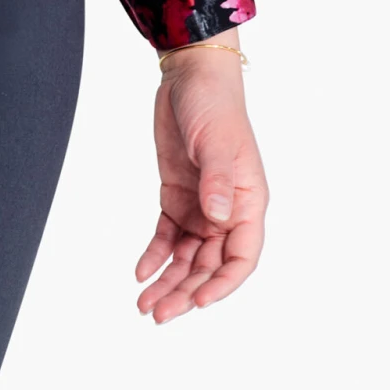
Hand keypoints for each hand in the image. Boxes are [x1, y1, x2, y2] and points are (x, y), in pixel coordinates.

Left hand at [135, 34, 267, 322]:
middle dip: (186, 292)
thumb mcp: (216, 142)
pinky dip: (155, 255)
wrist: (189, 77)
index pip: (241, 257)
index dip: (222, 284)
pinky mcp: (177, 196)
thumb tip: (219, 218)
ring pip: (186, 257)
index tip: (199, 301)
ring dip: (168, 281)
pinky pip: (167, 235)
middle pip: (209, 265)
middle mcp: (227, 211)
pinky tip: (141, 270)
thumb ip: (218, 181)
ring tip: (145, 304)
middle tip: (159, 312)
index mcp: (249, 203)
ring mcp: (201, 206)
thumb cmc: (214, 105)